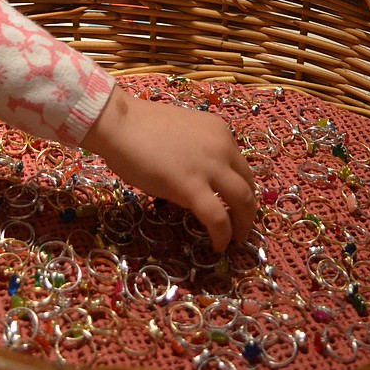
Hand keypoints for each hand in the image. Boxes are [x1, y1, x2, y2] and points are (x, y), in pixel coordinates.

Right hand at [83, 86, 255, 250]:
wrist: (121, 124)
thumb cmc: (141, 127)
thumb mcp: (184, 135)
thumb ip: (199, 154)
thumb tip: (200, 182)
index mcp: (220, 132)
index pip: (242, 166)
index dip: (244, 189)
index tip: (238, 205)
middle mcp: (222, 147)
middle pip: (248, 184)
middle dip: (249, 210)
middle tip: (242, 226)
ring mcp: (210, 167)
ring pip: (242, 201)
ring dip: (243, 224)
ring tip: (236, 239)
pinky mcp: (193, 188)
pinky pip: (218, 218)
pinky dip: (222, 235)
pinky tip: (218, 246)